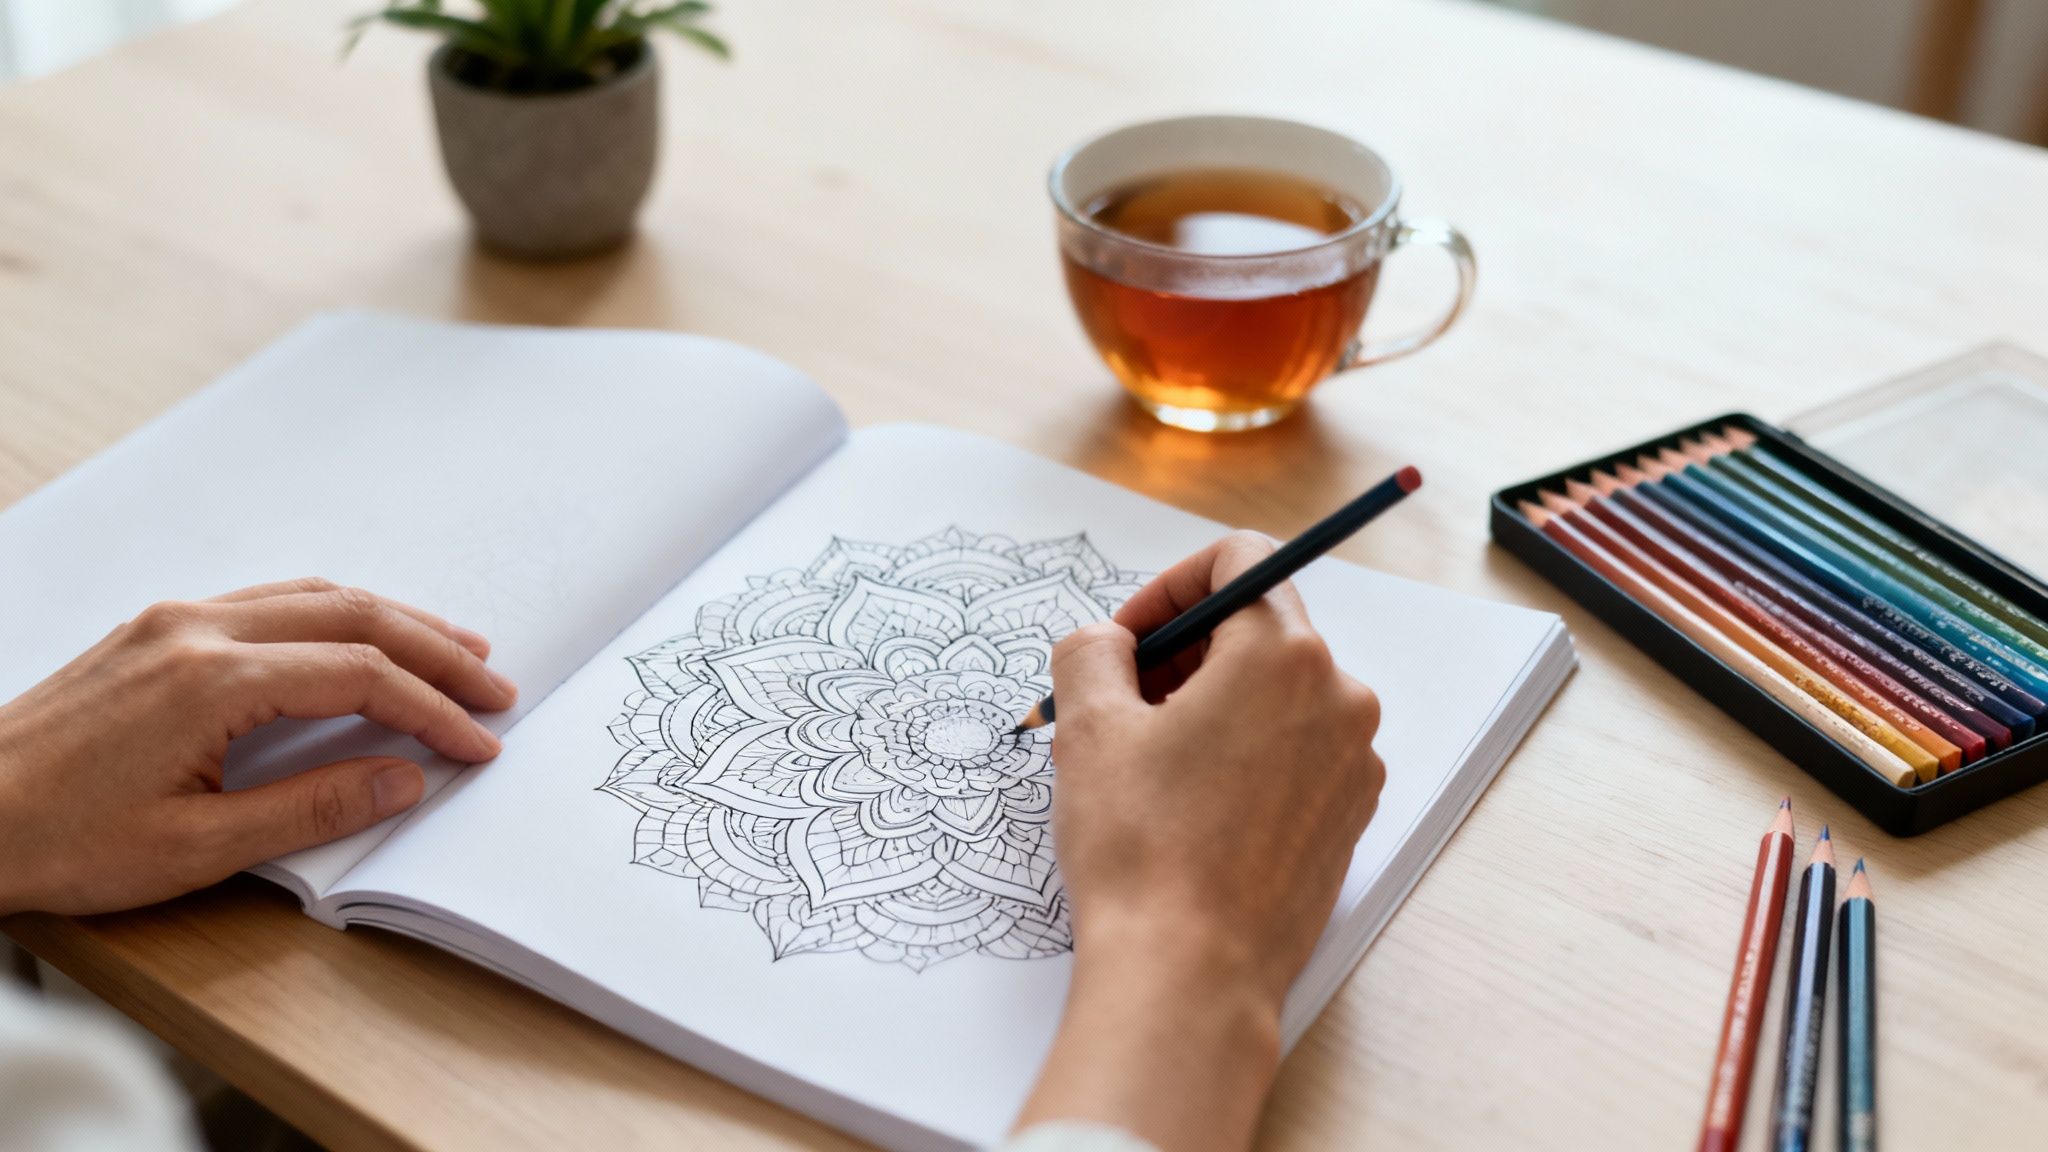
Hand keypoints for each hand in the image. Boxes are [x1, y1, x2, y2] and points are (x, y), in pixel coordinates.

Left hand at [0, 579, 514, 916]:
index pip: (359, 676)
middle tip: (496, 687)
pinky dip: (337, 614)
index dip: (431, 711)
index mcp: (211, 679)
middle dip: (435, 652)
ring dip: (394, 620)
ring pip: (314, 595)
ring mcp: (172, 620)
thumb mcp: (196, 848)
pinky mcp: (154, 631)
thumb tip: (405, 778)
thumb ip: (313, 806)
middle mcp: (196, 628)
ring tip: (457, 650)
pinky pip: (271, 600)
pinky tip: (362, 637)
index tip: (478, 745)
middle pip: (352, 616)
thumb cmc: (59, 840)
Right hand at [1016, 532, 1384, 1151]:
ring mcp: (1353, 762)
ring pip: (1277, 695)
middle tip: (1120, 702)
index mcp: (1284, 655)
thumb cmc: (1142, 849)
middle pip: (1260, 629)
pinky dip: (1244, 756)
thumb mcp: (1088, 725)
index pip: (1240, 559)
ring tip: (1147, 764)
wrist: (1189, 975)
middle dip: (1184, 651)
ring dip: (1211, 705)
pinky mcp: (1349, 818)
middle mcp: (1339, 697)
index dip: (1170, 584)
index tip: (1129, 636)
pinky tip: (1189, 807)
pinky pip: (1296, 753)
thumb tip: (1106, 641)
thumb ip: (1092, 649)